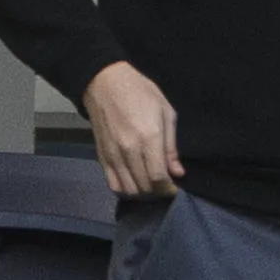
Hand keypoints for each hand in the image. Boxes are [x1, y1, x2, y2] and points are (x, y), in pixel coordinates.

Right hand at [82, 62, 178, 201]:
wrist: (105, 85)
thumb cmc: (142, 93)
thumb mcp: (166, 113)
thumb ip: (171, 146)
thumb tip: (178, 172)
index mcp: (148, 138)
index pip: (158, 177)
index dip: (169, 188)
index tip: (177, 187)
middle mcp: (128, 150)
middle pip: (144, 186)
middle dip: (158, 193)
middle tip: (167, 188)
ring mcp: (112, 155)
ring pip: (127, 189)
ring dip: (143, 194)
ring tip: (153, 187)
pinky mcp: (101, 157)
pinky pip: (112, 183)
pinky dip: (125, 190)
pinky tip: (136, 184)